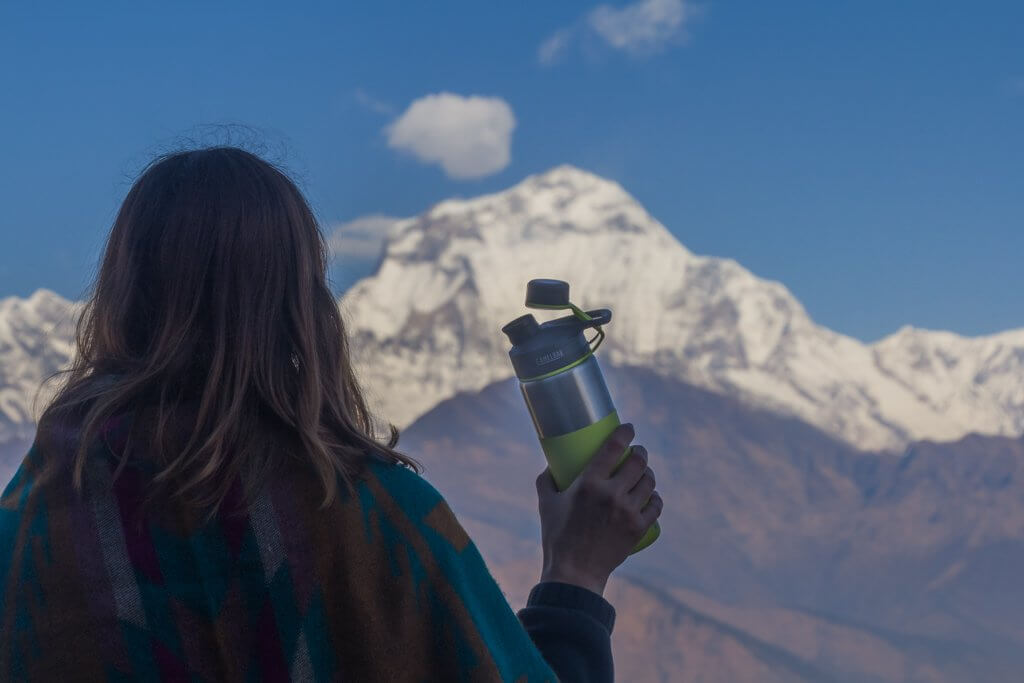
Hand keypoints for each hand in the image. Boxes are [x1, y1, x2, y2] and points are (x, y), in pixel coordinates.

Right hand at [534, 423, 662, 595]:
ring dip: (648, 473)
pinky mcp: (639, 528)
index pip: (614, 447)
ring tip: (643, 473)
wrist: (575, 572)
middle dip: (640, 452)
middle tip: (637, 452)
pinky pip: (656, 505)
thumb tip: (551, 464)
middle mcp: (612, 494)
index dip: (625, 432)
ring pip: (649, 482)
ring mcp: (628, 512)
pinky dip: (655, 497)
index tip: (629, 428)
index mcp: (589, 483)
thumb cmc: (557, 536)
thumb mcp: (546, 503)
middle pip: (638, 462)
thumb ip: (546, 480)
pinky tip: (651, 495)